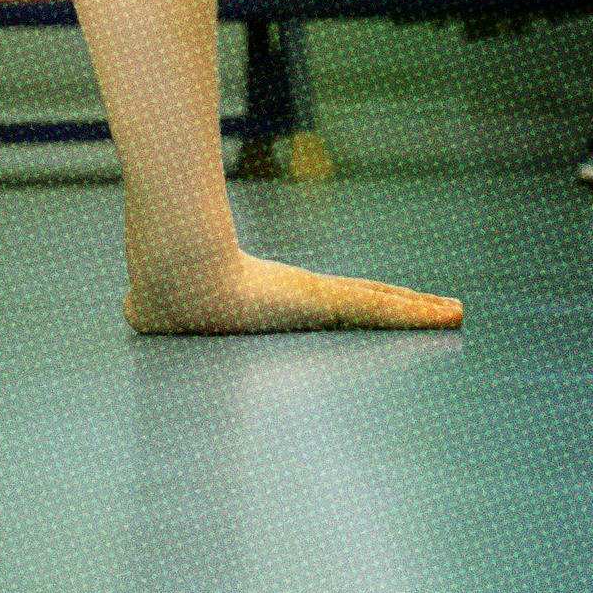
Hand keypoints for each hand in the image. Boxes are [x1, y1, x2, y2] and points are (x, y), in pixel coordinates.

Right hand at [125, 248, 466, 337]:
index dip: (362, 306)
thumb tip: (139, 309)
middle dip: (402, 311)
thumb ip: (147, 306)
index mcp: (274, 301)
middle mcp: (303, 298)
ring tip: (454, 313)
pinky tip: (448, 315)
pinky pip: (379, 308)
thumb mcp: (157, 305)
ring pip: (379, 305)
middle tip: (443, 312)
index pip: (331, 304)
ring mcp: (319, 298)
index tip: (389, 309)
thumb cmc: (171, 295)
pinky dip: (416, 314)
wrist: (179, 278)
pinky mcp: (329, 301)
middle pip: (363, 302)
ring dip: (418, 313)